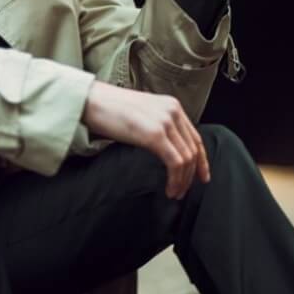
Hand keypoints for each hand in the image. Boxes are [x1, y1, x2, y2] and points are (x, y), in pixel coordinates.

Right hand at [82, 81, 209, 198]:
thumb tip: (163, 149)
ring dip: (183, 180)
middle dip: (191, 175)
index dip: (201, 160)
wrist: (90, 101)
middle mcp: (173, 111)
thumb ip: (156, 126)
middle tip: (184, 190)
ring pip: (187, 158)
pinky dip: (176, 179)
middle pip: (193, 149)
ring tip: (175, 193)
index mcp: (171, 105)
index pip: (194, 137)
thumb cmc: (108, 109)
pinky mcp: (155, 135)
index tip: (202, 176)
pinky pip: (175, 162)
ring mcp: (165, 122)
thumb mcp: (141, 114)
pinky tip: (170, 189)